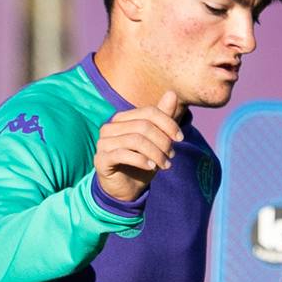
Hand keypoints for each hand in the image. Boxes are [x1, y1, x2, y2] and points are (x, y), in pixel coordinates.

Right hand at [94, 85, 185, 206]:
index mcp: (123, 119)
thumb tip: (172, 92)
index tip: (180, 138)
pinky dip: (141, 160)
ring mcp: (103, 143)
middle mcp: (110, 127)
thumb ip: (162, 118)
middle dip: (162, 141)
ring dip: (155, 153)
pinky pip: (123, 154)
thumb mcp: (156, 140)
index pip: (149, 112)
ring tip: (165, 164)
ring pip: (135, 140)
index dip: (168, 123)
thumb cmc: (141, 162)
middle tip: (172, 155)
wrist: (126, 189)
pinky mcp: (101, 159)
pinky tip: (151, 167)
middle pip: (143, 126)